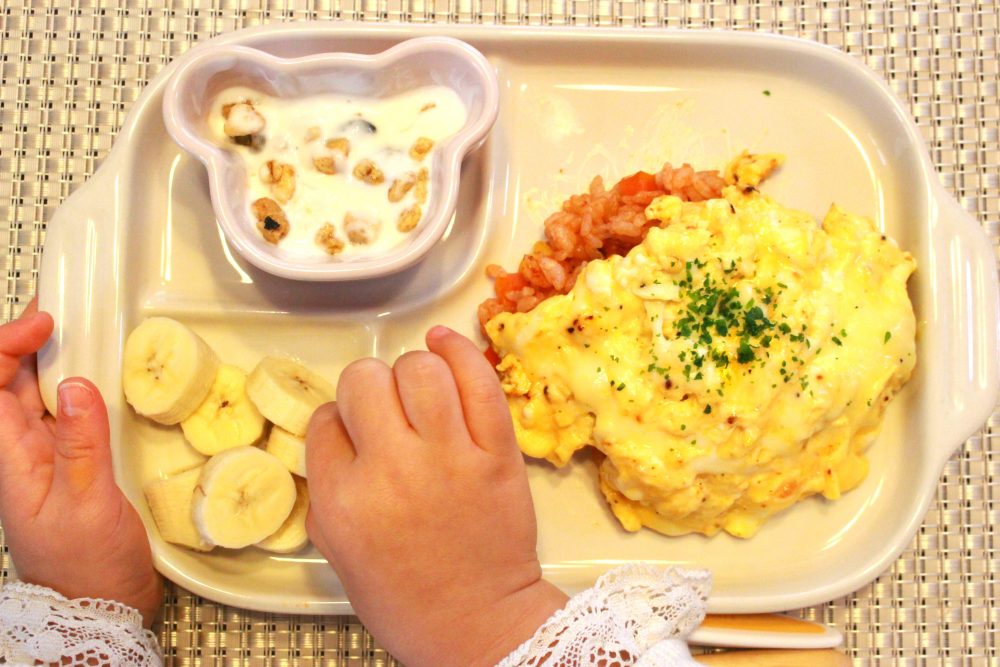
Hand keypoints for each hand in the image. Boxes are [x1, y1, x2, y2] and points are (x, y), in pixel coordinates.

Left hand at [0, 300, 161, 626]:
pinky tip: (92, 376)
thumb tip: (79, 384)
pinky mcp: (68, 464)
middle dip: (21, 341)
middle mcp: (19, 452)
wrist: (99, 606)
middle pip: (5, 383)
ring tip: (71, 330)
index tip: (46, 325)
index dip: (6, 346)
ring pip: (31, 395)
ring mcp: (42, 458)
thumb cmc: (86, 565)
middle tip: (55, 310)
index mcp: (9, 459)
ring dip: (45, 360)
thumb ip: (82, 444)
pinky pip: (61, 413)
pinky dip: (71, 386)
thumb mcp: (87, 505)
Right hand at [306, 326, 567, 666]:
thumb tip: (339, 427)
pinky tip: (444, 344)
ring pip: (419, 369)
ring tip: (419, 392)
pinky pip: (478, 380)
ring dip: (413, 372)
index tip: (356, 432)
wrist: (477, 625)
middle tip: (386, 412)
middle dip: (368, 389)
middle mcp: (391, 470)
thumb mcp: (338, 550)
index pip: (325, 419)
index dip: (340, 420)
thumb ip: (328, 486)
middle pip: (364, 380)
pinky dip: (459, 351)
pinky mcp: (498, 452)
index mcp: (343, 501)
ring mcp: (450, 457)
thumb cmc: (406, 596)